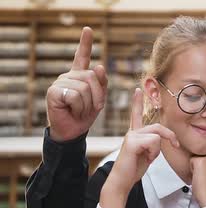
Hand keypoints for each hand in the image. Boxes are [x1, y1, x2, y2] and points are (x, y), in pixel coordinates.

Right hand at [46, 27, 107, 141]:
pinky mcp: (54, 92)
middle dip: (98, 96)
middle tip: (91, 108)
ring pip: (85, 88)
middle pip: (92, 76)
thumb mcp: (99, 99)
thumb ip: (101, 84)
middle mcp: (69, 76)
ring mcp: (60, 82)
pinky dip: (79, 107)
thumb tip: (99, 66)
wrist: (72, 131)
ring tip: (79, 110)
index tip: (88, 29)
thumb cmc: (85, 115)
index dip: (85, 43)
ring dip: (88, 104)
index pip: (82, 56)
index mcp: (79, 76)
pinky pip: (76, 96)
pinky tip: (71, 111)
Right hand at [100, 88, 178, 207]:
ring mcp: (131, 136)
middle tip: (176, 145)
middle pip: (158, 127)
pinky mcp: (132, 142)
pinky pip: (154, 142)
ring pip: (157, 136)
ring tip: (149, 158)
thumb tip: (162, 140)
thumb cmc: (133, 169)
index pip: (136, 115)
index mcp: (135, 134)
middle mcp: (132, 132)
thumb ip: (153, 144)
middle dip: (171, 136)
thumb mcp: (147, 154)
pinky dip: (155, 153)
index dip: (137, 102)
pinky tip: (146, 159)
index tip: (138, 90)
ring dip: (158, 150)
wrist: (122, 181)